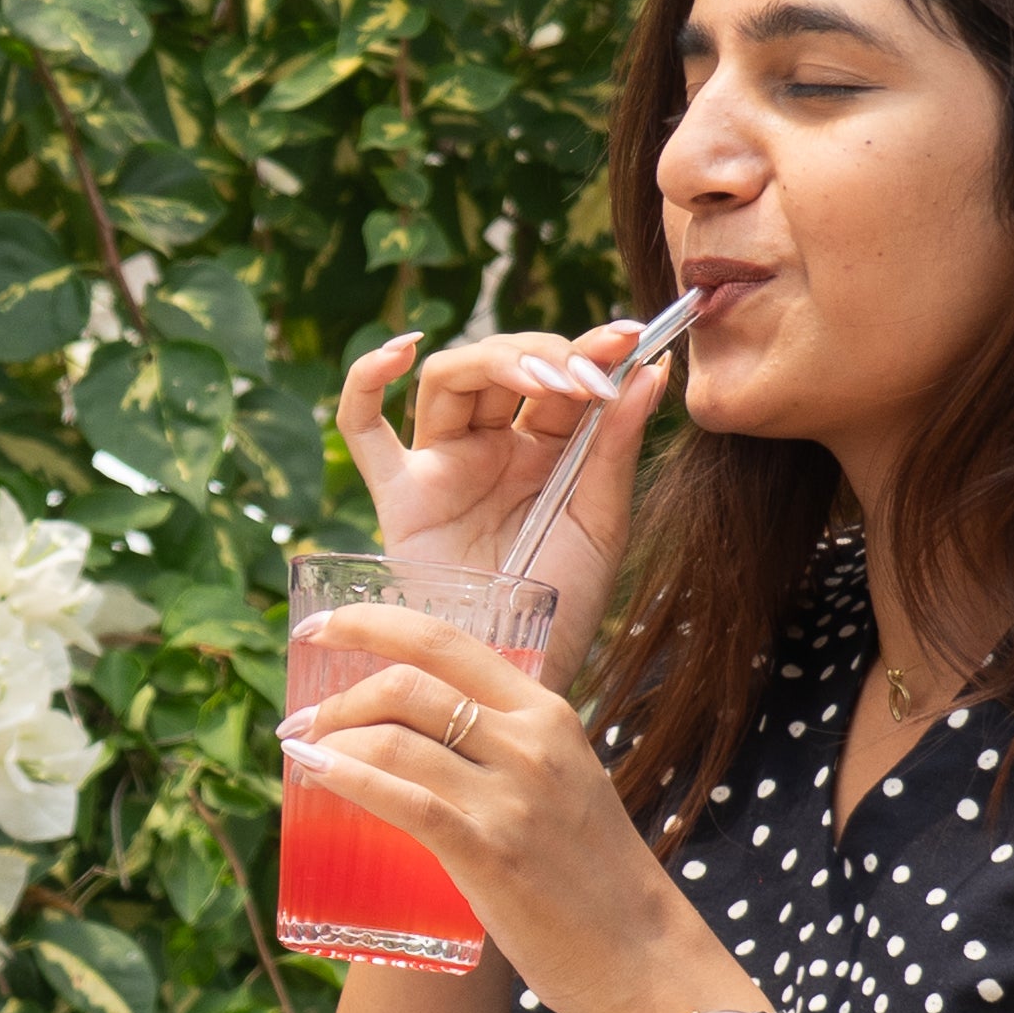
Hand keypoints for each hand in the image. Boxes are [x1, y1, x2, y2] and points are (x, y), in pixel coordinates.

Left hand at [280, 600, 694, 1012]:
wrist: (639, 951)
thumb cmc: (592, 873)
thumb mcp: (562, 780)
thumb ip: (506, 750)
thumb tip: (423, 739)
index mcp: (546, 713)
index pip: (444, 641)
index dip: (370, 623)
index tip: (319, 629)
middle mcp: (529, 742)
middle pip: (407, 683)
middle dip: (340, 695)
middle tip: (307, 721)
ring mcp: (510, 797)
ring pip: (395, 737)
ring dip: (331, 738)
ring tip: (306, 754)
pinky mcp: (490, 852)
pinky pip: (403, 799)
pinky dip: (347, 777)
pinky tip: (314, 773)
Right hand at [334, 314, 683, 689]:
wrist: (516, 675)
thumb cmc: (560, 609)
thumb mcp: (602, 524)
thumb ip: (616, 447)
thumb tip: (652, 369)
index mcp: (546, 452)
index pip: (560, 376)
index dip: (589, 349)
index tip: (627, 337)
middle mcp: (491, 449)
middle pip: (503, 365)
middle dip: (547, 355)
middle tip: (585, 376)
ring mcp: (441, 466)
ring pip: (448, 379)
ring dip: (494, 360)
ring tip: (543, 378)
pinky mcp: (398, 494)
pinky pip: (361, 427)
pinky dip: (367, 379)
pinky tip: (399, 351)